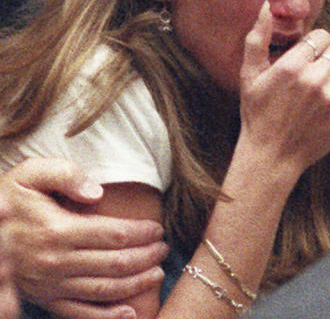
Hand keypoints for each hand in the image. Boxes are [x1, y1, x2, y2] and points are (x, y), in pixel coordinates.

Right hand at [0, 158, 166, 318]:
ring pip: (103, 289)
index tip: (159, 229)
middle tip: (164, 249)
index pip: (114, 235)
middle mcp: (54, 262)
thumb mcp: (31, 173)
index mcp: (56, 230)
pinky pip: (78, 314)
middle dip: (146, 257)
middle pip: (115, 263)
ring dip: (136, 284)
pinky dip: (106, 316)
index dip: (142, 233)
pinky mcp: (42, 299)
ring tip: (157, 273)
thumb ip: (65, 175)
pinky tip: (130, 312)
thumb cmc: (9, 197)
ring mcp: (48, 284)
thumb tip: (97, 192)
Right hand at [239, 2, 329, 174]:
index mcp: (292, 66)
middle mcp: (315, 80)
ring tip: (322, 86)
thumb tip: (266, 6)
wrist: (270, 156)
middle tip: (316, 69)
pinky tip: (326, 104)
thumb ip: (257, 38)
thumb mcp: (249, 75)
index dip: (316, 43)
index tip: (307, 55)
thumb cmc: (257, 113)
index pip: (323, 36)